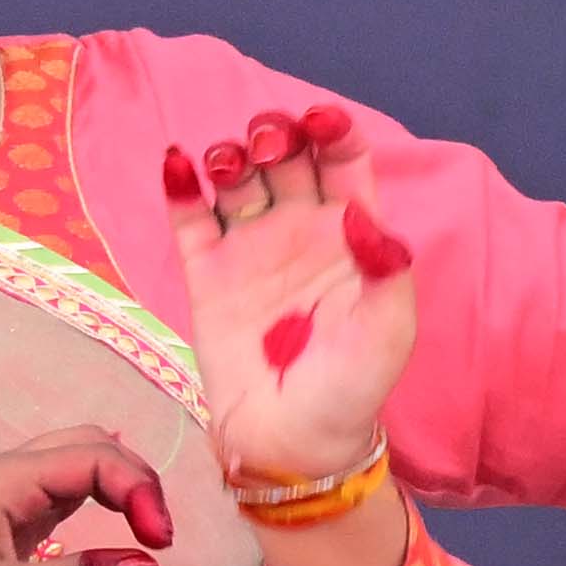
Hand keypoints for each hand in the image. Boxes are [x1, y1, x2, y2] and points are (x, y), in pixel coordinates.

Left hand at [0, 434, 173, 565]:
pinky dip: (90, 501)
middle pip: (89, 444)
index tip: (160, 544)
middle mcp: (3, 471)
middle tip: (158, 535)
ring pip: (72, 463)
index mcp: (5, 477)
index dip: (139, 491)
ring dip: (115, 486)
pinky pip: (54, 491)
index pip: (95, 457)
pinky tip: (109, 527)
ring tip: (145, 532)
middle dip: (133, 479)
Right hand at [154, 104, 419, 495]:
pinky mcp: (207, 275)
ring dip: (229, 156)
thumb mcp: (388, 331)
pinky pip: (191, 219)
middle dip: (275, 136)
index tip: (319, 121)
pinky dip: (180, 187)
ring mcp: (251, 249)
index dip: (333, 131)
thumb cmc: (352, 388)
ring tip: (224, 164)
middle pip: (286, 157)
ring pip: (237, 179)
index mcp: (351, 233)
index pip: (343, 161)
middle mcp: (300, 230)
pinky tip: (176, 165)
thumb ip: (385, 270)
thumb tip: (362, 214)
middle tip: (266, 148)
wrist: (293, 444)